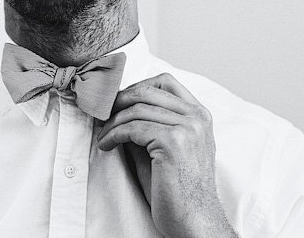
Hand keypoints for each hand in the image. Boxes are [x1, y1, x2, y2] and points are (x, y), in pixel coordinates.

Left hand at [97, 73, 238, 237]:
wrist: (195, 221)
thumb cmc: (180, 190)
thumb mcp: (167, 149)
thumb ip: (149, 126)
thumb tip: (119, 111)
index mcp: (199, 115)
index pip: (165, 81)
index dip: (137, 87)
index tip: (118, 102)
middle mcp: (196, 117)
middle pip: (147, 90)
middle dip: (119, 101)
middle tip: (103, 115)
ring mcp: (187, 128)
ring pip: (137, 109)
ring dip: (112, 122)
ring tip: (103, 135)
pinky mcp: (173, 142)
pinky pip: (132, 128)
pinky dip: (114, 134)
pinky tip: (107, 145)